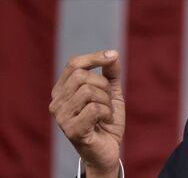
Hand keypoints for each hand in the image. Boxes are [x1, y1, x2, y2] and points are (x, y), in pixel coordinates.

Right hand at [49, 50, 124, 177]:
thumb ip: (111, 73)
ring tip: (106, 113)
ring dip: (106, 102)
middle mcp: (57, 102)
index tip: (113, 56)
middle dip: (104, 86)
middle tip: (108, 101)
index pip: (74, 64)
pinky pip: (94, 109)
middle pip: (83, 76)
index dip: (94, 57)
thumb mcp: (112, 92)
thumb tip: (112, 54)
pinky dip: (106, 113)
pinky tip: (104, 122)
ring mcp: (61, 116)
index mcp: (63, 90)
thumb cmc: (106, 120)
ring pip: (89, 91)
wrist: (108, 149)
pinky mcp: (70, 130)